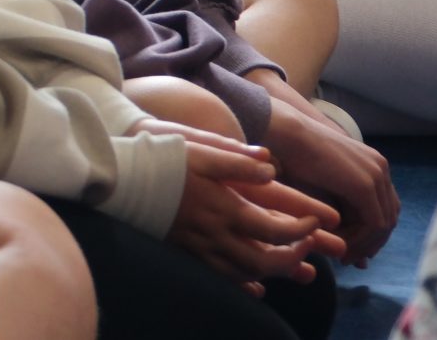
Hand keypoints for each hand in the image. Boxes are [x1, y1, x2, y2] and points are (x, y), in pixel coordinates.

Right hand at [162, 136, 344, 291]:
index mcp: (224, 208)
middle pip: (265, 262)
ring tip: (292, 264)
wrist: (120, 180)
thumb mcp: (200, 150)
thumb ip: (236, 160)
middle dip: (294, 257)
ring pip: (246, 274)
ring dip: (274, 273)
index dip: (302, 230)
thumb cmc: (160, 160)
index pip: (275, 230)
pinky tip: (255, 287)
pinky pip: (221, 278)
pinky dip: (244, 285)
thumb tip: (270, 168)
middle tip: (309, 245)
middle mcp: (215, 234)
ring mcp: (199, 248)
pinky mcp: (186, 253)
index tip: (317, 221)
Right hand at [261, 90, 396, 265]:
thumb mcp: (323, 193)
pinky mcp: (365, 185)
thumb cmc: (292, 160)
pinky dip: (359, 239)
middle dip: (370, 243)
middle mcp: (381, 168)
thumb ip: (343, 220)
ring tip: (342, 255)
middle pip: (389, 218)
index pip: (386, 210)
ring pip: (384, 225)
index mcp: (373, 166)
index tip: (351, 250)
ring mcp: (376, 175)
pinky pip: (373, 224)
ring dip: (364, 244)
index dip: (371, 235)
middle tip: (348, 258)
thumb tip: (362, 261)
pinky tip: (338, 244)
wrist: (283, 135)